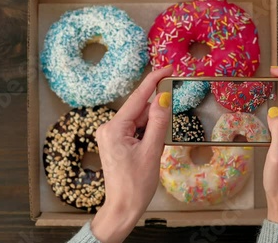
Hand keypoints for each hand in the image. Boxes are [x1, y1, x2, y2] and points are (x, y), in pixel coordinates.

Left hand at [91, 67, 172, 242]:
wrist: (122, 209)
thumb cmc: (136, 185)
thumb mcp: (152, 152)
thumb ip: (158, 123)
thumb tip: (164, 98)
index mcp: (114, 128)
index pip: (138, 98)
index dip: (154, 80)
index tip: (169, 68)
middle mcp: (108, 128)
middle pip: (139, 110)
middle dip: (156, 112)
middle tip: (167, 125)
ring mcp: (110, 135)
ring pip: (138, 120)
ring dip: (152, 125)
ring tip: (156, 148)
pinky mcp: (115, 142)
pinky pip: (135, 129)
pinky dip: (147, 132)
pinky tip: (152, 145)